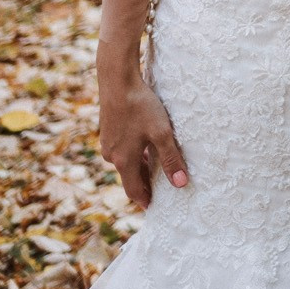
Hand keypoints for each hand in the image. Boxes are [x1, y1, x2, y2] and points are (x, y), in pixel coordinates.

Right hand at [98, 66, 187, 207]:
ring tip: (154, 169)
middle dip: (143, 184)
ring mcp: (107, 141)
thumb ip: (171, 159)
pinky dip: (134, 153)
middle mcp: (111, 154)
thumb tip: (181, 184)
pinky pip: (122, 149)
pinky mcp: (108, 129)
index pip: (133, 189)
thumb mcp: (162, 133)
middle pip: (129, 176)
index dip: (144, 199)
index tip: (153, 207)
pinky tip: (145, 145)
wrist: (117, 81)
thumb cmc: (141, 106)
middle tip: (157, 191)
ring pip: (125, 161)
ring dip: (139, 167)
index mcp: (123, 160)